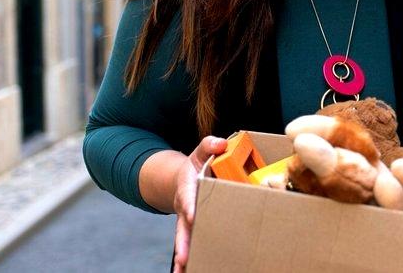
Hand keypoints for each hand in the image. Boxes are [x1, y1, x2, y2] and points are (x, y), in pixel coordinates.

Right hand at [172, 136, 226, 272]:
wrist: (181, 178)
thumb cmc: (196, 166)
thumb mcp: (201, 152)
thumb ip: (209, 145)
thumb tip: (221, 143)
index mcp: (187, 188)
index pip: (188, 198)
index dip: (190, 206)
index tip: (192, 215)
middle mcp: (185, 208)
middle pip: (182, 227)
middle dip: (183, 243)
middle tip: (183, 258)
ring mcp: (187, 221)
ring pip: (184, 240)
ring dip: (184, 256)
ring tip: (183, 272)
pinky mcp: (193, 228)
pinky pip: (191, 244)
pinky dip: (189, 258)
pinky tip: (188, 271)